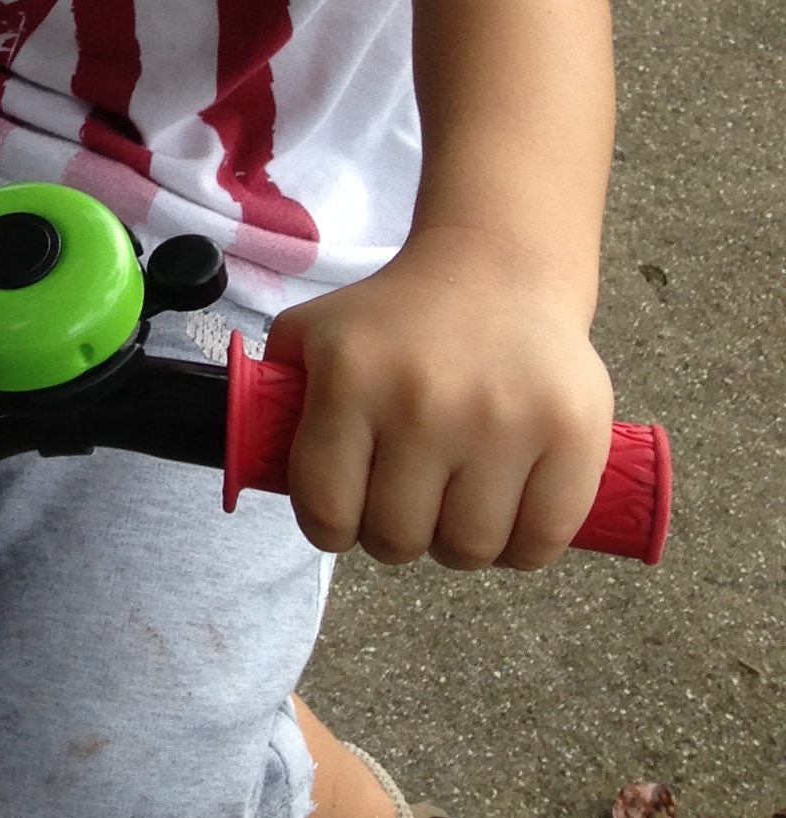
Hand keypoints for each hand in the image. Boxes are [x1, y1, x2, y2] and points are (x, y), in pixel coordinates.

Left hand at [268, 225, 613, 570]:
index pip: (326, 510)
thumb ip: (273, 393)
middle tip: (409, 504)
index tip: (348, 514)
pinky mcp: (573, 433)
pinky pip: (541, 541)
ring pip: (470, 550)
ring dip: (459, 545)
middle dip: (398, 535)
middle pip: (399, 540)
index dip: (333, 527)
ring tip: (457, 506)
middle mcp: (423, 401)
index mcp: (351, 378)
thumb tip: (244, 458)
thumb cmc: (397, 318)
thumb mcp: (316, 332)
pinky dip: (524, 548)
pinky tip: (510, 517)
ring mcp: (503, 419)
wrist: (497, 267)